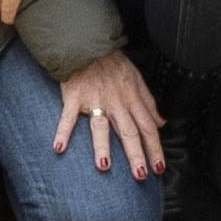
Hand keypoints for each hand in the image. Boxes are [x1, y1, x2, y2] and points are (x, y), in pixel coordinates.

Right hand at [47, 49, 167, 179]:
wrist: (88, 44)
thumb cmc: (113, 63)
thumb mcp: (137, 79)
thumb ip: (149, 103)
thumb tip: (161, 123)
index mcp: (132, 99)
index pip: (148, 127)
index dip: (154, 148)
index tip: (159, 168)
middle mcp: (116, 102)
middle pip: (128, 131)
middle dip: (135, 154)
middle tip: (140, 176)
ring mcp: (94, 100)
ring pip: (101, 126)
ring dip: (102, 147)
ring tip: (103, 167)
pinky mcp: (74, 97)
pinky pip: (68, 117)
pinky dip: (63, 132)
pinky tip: (59, 147)